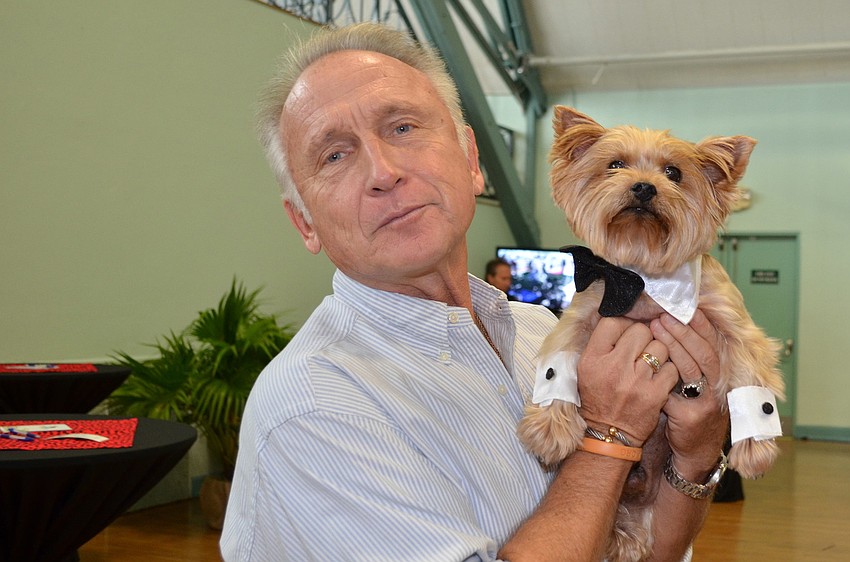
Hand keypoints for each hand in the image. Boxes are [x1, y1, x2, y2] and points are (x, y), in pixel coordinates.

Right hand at [578, 317, 678, 445]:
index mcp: (592, 358)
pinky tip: (661, 377)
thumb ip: (602, 343)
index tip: (626, 332)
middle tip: (641, 347)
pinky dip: (669, 371)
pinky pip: (672, 368)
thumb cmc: (598, 397)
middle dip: (644, 336)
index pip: (612, 322)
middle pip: (640, 330)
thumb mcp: (586, 368)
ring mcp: (636, 380)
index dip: (623, 324)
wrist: (608, 434)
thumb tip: (624, 318)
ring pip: (660, 346)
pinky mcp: (655, 394)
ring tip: (652, 363)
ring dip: (659, 352)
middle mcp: (613, 367)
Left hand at [651, 310, 728, 473]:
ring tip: (655, 328)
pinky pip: (674, 393)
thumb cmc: (690, 411)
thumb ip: (689, 360)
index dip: (701, 325)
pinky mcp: (691, 417)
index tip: (687, 307)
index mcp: (719, 375)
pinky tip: (648, 365)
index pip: (713, 344)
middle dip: (683, 331)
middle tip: (663, 315)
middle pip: (704, 353)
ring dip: (673, 345)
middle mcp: (717, 387)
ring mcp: (706, 402)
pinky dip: (661, 377)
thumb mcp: (696, 384)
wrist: (694, 452)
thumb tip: (673, 325)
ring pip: (691, 369)